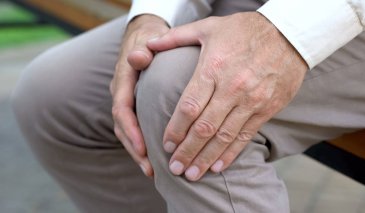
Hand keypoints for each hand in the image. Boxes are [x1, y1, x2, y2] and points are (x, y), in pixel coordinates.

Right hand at [111, 14, 168, 176]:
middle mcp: (121, 94)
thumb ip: (140, 51)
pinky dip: (141, 144)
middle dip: (135, 149)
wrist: (143, 38)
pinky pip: (133, 128)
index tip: (143, 148)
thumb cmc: (149, 39)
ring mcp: (126, 101)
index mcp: (122, 80)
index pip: (122, 109)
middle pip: (123, 127)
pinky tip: (153, 158)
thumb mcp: (145, 40)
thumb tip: (139, 58)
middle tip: (150, 169)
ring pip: (127, 131)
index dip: (131, 130)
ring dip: (138, 152)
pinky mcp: (133, 106)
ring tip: (152, 171)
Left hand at [148, 12, 307, 180]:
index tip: (165, 144)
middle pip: (204, 128)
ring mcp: (251, 101)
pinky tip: (218, 166)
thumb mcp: (208, 27)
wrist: (289, 34)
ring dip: (206, 158)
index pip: (189, 107)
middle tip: (174, 169)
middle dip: (186, 151)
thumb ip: (175, 38)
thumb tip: (148, 45)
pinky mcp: (266, 109)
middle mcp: (232, 88)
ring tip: (192, 175)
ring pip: (224, 137)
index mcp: (213, 68)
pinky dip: (231, 153)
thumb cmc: (245, 30)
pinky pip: (245, 136)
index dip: (175, 130)